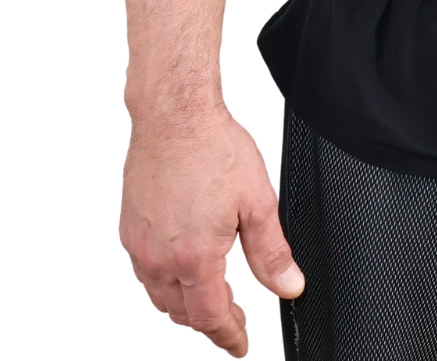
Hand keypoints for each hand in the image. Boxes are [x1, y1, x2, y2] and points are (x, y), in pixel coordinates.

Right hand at [120, 104, 304, 356]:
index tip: (240, 344)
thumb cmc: (213, 148)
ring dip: (185, 303)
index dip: (229, 334)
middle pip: (182, 312)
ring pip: (160, 295)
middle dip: (210, 320)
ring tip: (210, 296)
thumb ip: (273, 252)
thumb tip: (289, 286)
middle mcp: (160, 257)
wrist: (175, 116)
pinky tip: (182, 266)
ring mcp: (139, 244)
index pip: (210, 317)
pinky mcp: (129, 227)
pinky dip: (165, 280)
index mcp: (195, 256)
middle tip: (234, 318)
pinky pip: (145, 271)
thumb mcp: (259, 202)